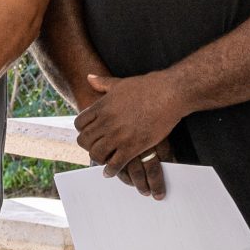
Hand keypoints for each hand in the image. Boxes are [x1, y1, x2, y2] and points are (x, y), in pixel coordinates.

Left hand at [77, 73, 188, 194]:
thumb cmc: (148, 87)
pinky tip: (110, 172)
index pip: (79, 123)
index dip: (82, 130)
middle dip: (88, 145)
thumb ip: (103, 83)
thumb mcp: (120, 83)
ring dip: (98, 158)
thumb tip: (89, 77)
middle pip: (84, 140)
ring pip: (96, 153)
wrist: (170, 93)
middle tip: (94, 148)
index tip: (88, 133)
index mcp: (102, 106)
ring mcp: (118, 135)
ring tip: (103, 159)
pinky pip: (115, 164)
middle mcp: (106, 122)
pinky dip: (111, 170)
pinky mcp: (132, 146)